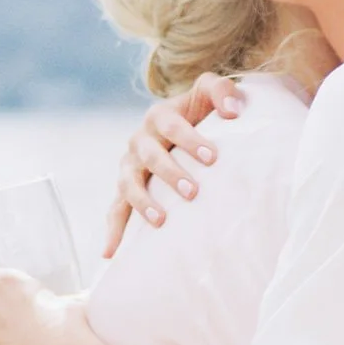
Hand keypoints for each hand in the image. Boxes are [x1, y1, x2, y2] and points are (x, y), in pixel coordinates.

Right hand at [103, 72, 245, 254]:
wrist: (184, 125)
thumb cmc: (201, 112)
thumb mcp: (210, 93)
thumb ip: (222, 91)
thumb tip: (232, 113)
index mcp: (159, 116)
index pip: (172, 126)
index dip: (190, 140)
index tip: (213, 158)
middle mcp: (140, 140)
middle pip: (150, 156)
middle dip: (170, 173)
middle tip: (193, 192)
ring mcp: (130, 166)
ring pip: (128, 183)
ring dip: (142, 202)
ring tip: (160, 220)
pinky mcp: (126, 189)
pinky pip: (115, 209)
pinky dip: (113, 230)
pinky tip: (110, 253)